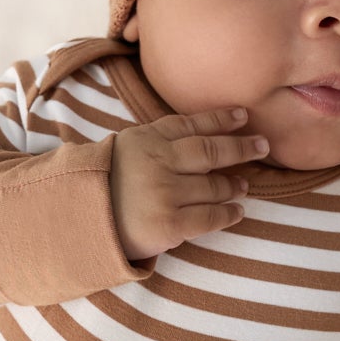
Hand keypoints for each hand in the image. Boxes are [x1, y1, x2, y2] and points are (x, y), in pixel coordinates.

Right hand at [110, 107, 267, 261]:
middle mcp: (159, 163)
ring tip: (244, 185)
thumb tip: (203, 131)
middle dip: (241, 147)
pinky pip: (210, 217)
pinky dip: (228, 213)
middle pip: (212, 151)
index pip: (193, 124)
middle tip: (262, 145)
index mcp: (148, 140)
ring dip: (234, 185)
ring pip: (214, 186)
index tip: (244, 115)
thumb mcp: (127, 147)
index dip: (222, 118)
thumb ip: (159, 137)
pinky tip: (238, 210)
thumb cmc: (105, 184)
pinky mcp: (169, 225)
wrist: (78, 221)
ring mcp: (166, 194)